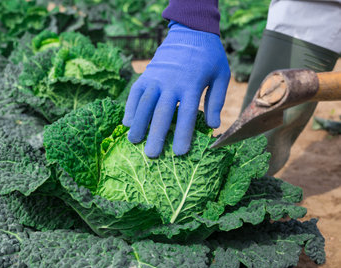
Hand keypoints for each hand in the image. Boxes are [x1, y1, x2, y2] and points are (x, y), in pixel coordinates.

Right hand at [123, 21, 230, 157]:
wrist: (191, 31)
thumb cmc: (209, 57)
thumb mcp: (220, 75)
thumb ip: (216, 100)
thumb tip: (212, 125)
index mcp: (191, 84)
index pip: (186, 114)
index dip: (182, 134)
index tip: (179, 153)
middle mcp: (171, 82)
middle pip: (161, 112)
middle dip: (156, 135)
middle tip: (151, 155)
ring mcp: (156, 78)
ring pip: (144, 103)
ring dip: (138, 123)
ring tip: (133, 142)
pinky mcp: (147, 74)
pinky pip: (135, 93)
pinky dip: (130, 107)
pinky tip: (128, 123)